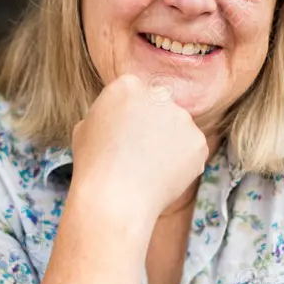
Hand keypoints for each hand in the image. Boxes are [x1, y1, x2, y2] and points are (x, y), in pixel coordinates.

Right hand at [70, 74, 208, 221]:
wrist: (114, 198)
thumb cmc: (93, 167)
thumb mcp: (85, 128)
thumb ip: (107, 114)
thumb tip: (116, 118)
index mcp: (127, 86)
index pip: (136, 94)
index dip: (131, 117)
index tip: (126, 136)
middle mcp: (158, 95)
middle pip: (160, 107)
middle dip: (154, 126)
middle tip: (140, 154)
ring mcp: (182, 118)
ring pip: (178, 128)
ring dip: (169, 144)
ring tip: (149, 169)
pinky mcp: (198, 141)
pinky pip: (192, 150)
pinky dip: (182, 163)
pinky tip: (163, 176)